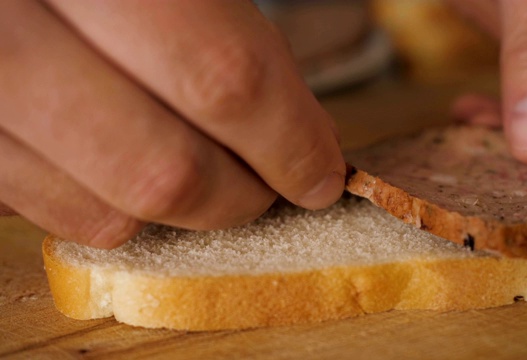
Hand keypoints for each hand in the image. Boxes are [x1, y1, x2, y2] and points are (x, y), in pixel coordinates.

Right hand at [0, 0, 344, 247]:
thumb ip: (226, 38)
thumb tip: (305, 136)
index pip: (222, 75)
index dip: (288, 139)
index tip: (321, 173)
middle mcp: (12, 28)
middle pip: (164, 170)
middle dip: (240, 197)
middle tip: (269, 188)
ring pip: (106, 212)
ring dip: (181, 212)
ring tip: (204, 176)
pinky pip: (46, 212)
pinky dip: (109, 206)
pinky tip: (125, 167)